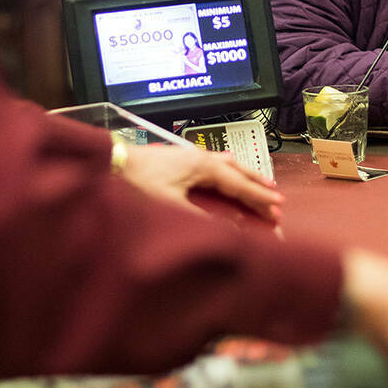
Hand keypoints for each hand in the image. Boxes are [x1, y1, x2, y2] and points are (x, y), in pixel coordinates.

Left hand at [121, 144, 282, 222]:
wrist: (110, 162)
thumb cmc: (134, 181)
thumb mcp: (169, 205)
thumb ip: (200, 218)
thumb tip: (226, 231)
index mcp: (203, 167)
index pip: (239, 185)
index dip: (259, 199)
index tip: (277, 208)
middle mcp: (200, 158)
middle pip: (239, 172)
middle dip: (259, 186)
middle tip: (277, 199)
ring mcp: (190, 156)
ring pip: (228, 165)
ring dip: (246, 175)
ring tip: (261, 182)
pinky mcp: (180, 159)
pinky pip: (213, 162)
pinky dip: (227, 168)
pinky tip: (227, 165)